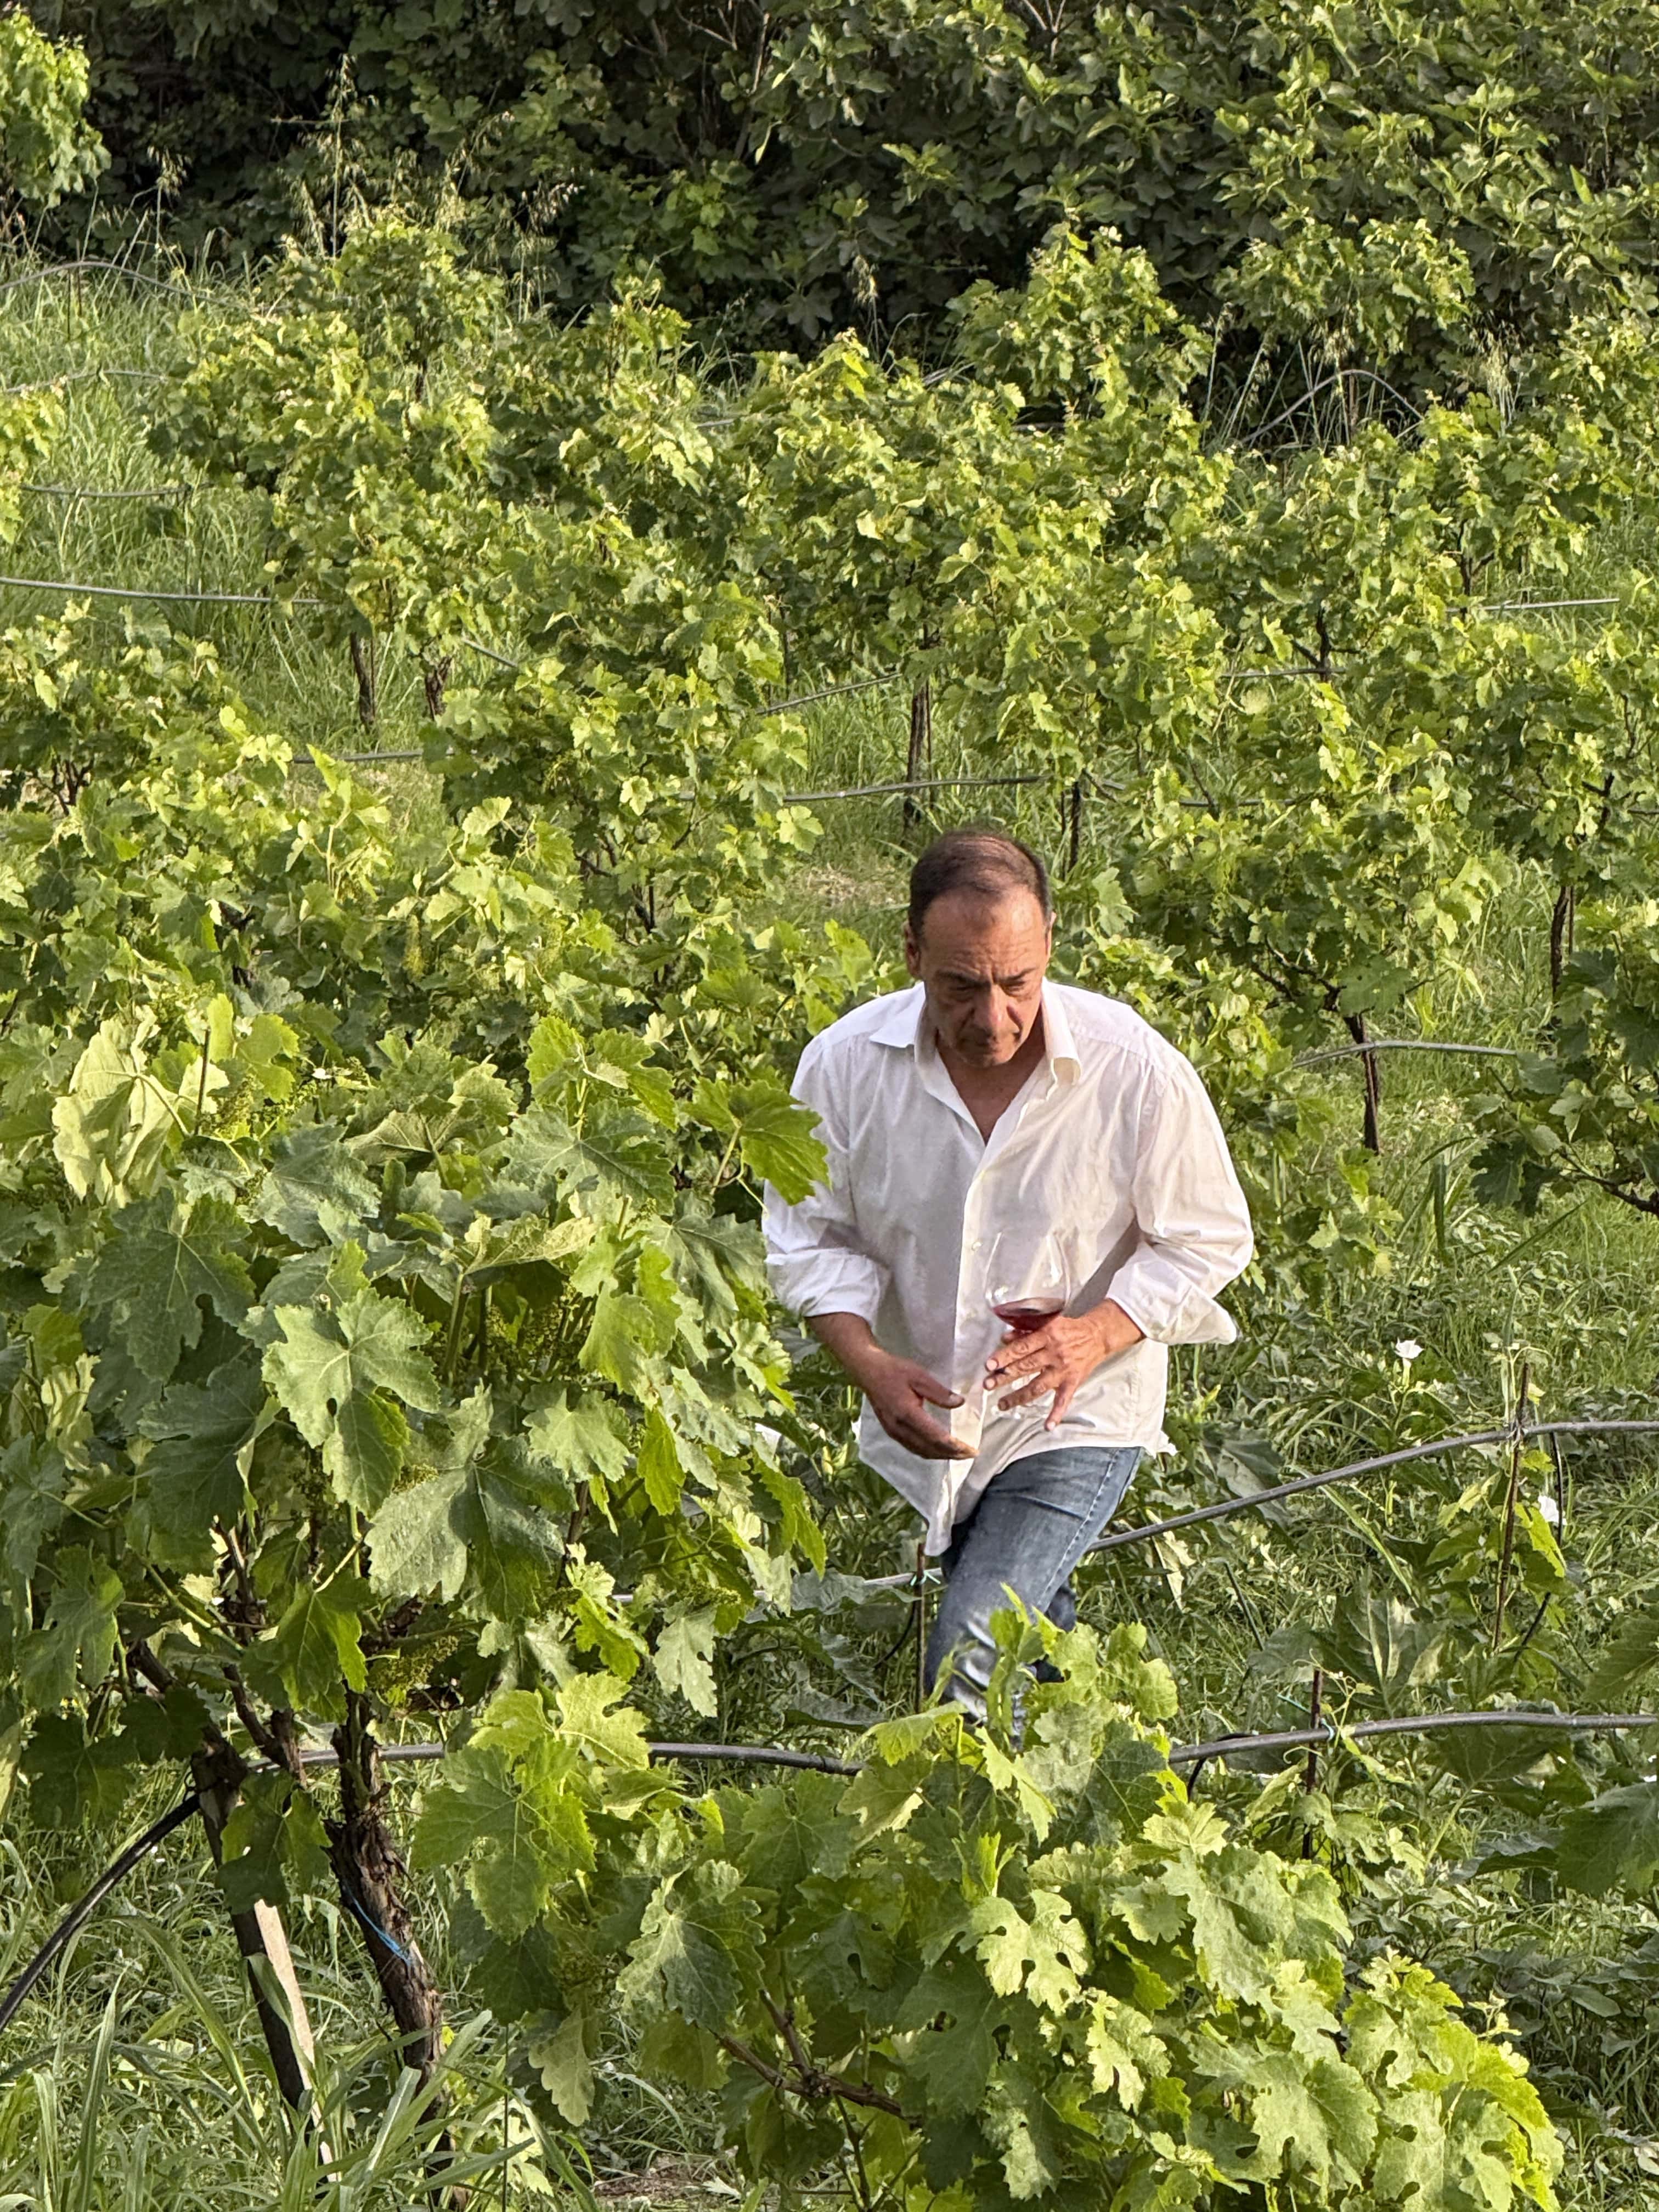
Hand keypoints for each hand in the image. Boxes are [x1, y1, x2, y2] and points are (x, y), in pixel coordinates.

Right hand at [806, 1312, 974, 1460]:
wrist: (867, 1371)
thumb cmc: (894, 1370)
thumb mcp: (919, 1376)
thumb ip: (939, 1392)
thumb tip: (960, 1403)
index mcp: (907, 1413)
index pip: (936, 1437)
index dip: (955, 1446)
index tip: (972, 1449)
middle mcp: (899, 1427)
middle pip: (930, 1449)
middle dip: (951, 1454)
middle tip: (970, 1454)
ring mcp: (893, 1431)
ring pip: (921, 1451)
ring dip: (941, 1455)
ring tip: (958, 1454)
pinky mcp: (891, 1431)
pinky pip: (913, 1447)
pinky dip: (929, 1451)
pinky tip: (938, 1449)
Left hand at [984, 1299, 1144, 1428]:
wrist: (1097, 1336)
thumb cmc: (1068, 1329)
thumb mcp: (1048, 1323)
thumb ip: (1025, 1330)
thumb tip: (1004, 1339)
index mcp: (1047, 1336)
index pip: (1022, 1348)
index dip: (1005, 1356)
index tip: (989, 1365)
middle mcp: (1054, 1354)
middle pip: (1026, 1367)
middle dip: (1005, 1377)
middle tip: (988, 1384)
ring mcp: (1064, 1370)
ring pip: (1038, 1386)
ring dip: (1019, 1396)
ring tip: (1001, 1404)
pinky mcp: (1072, 1382)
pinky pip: (1064, 1400)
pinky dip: (1056, 1414)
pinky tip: (1048, 1426)